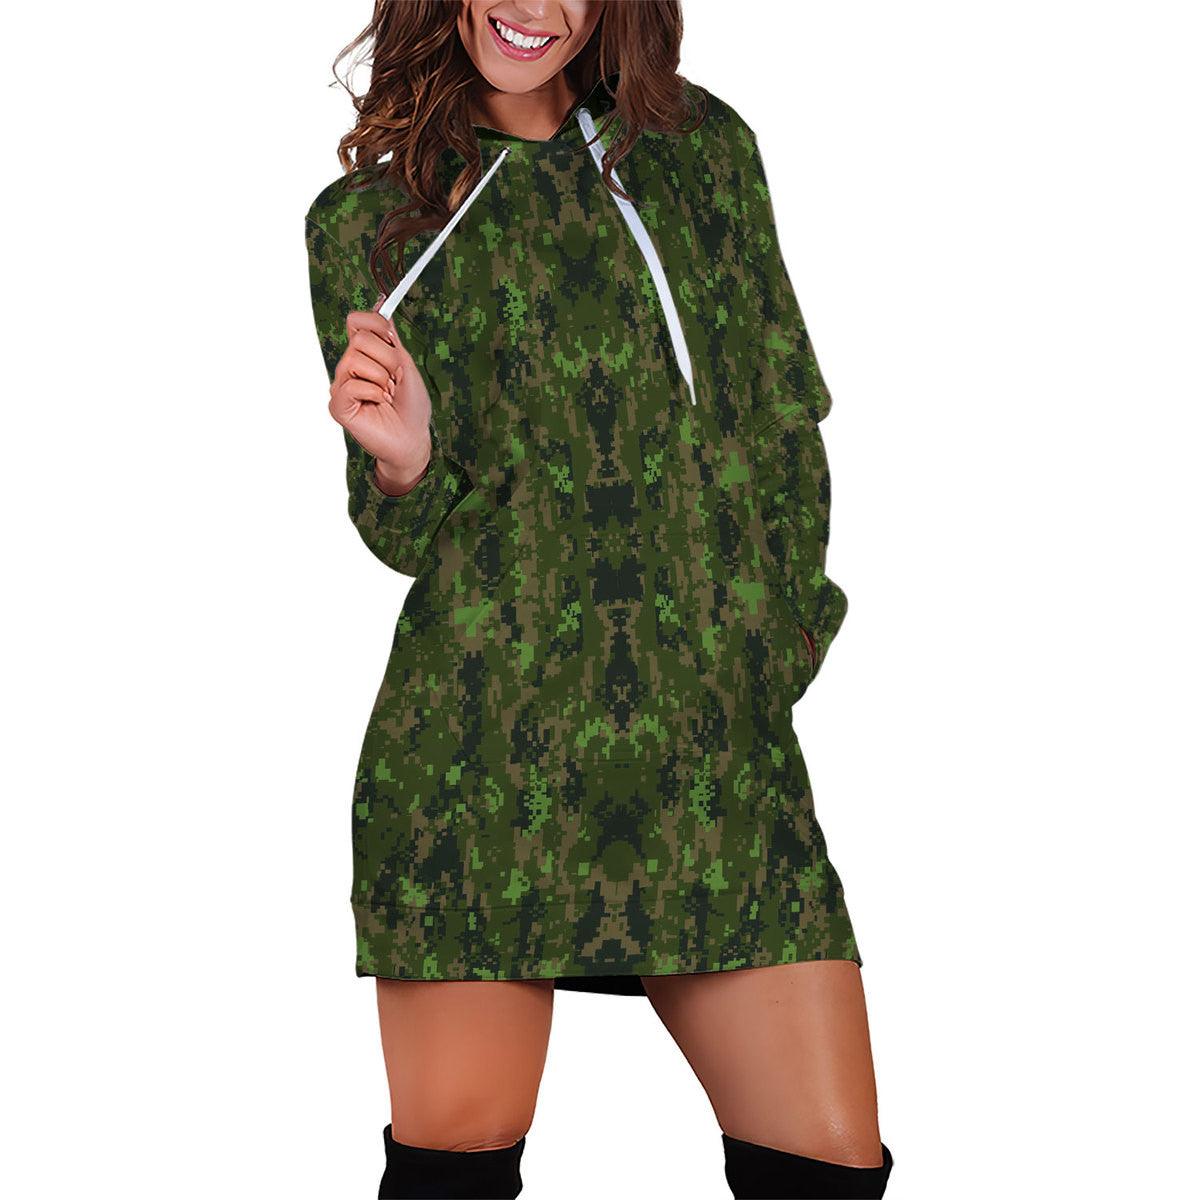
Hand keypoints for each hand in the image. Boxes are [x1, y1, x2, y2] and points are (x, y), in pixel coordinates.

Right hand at [328, 299, 431, 495]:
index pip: (357, 322)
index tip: (392, 339)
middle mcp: (349, 367)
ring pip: (356, 360)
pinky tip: (378, 404)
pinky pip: (352, 384)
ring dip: (382, 378)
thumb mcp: (406, 365)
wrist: (413, 438)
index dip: (375, 323)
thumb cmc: (412, 406)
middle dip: (386, 358)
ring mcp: (341, 385)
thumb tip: (381, 303)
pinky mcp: (338, 405)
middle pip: (359, 339)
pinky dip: (373, 393)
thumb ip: (390, 337)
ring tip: (387, 395)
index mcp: (365, 355)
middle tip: (394, 380)